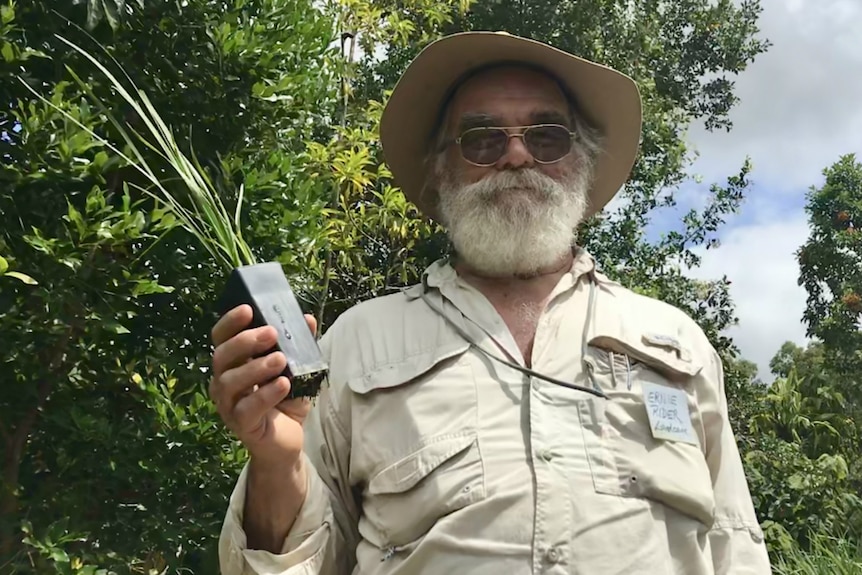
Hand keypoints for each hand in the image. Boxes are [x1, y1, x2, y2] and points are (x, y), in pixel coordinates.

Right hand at [209, 304, 315, 465]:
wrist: (287, 441)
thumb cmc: (285, 402)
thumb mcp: (297, 370)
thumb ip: (300, 346)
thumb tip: (308, 319)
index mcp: (234, 364)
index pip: (221, 338)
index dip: (230, 322)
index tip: (249, 309)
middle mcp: (224, 382)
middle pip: (221, 356)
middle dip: (245, 341)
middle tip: (271, 334)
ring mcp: (229, 405)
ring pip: (230, 382)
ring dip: (256, 368)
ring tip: (281, 360)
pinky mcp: (241, 425)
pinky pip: (247, 408)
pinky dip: (265, 394)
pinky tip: (283, 385)